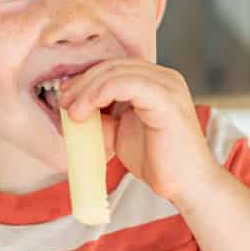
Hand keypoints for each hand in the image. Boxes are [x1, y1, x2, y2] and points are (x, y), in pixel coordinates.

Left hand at [59, 59, 221, 206]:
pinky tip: (85, 110)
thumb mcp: (119, 134)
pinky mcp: (166, 98)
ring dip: (87, 89)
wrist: (186, 185)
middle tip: (63, 102)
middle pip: (112, 66)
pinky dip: (99, 93)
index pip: (114, 68)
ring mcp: (167, 85)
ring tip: (72, 111)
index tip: (65, 98)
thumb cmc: (158, 161)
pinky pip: (126, 84)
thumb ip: (102, 119)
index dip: (86, 79)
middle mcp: (164, 78)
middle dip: (82, 82)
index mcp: (155, 82)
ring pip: (116, 72)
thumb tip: (74, 110)